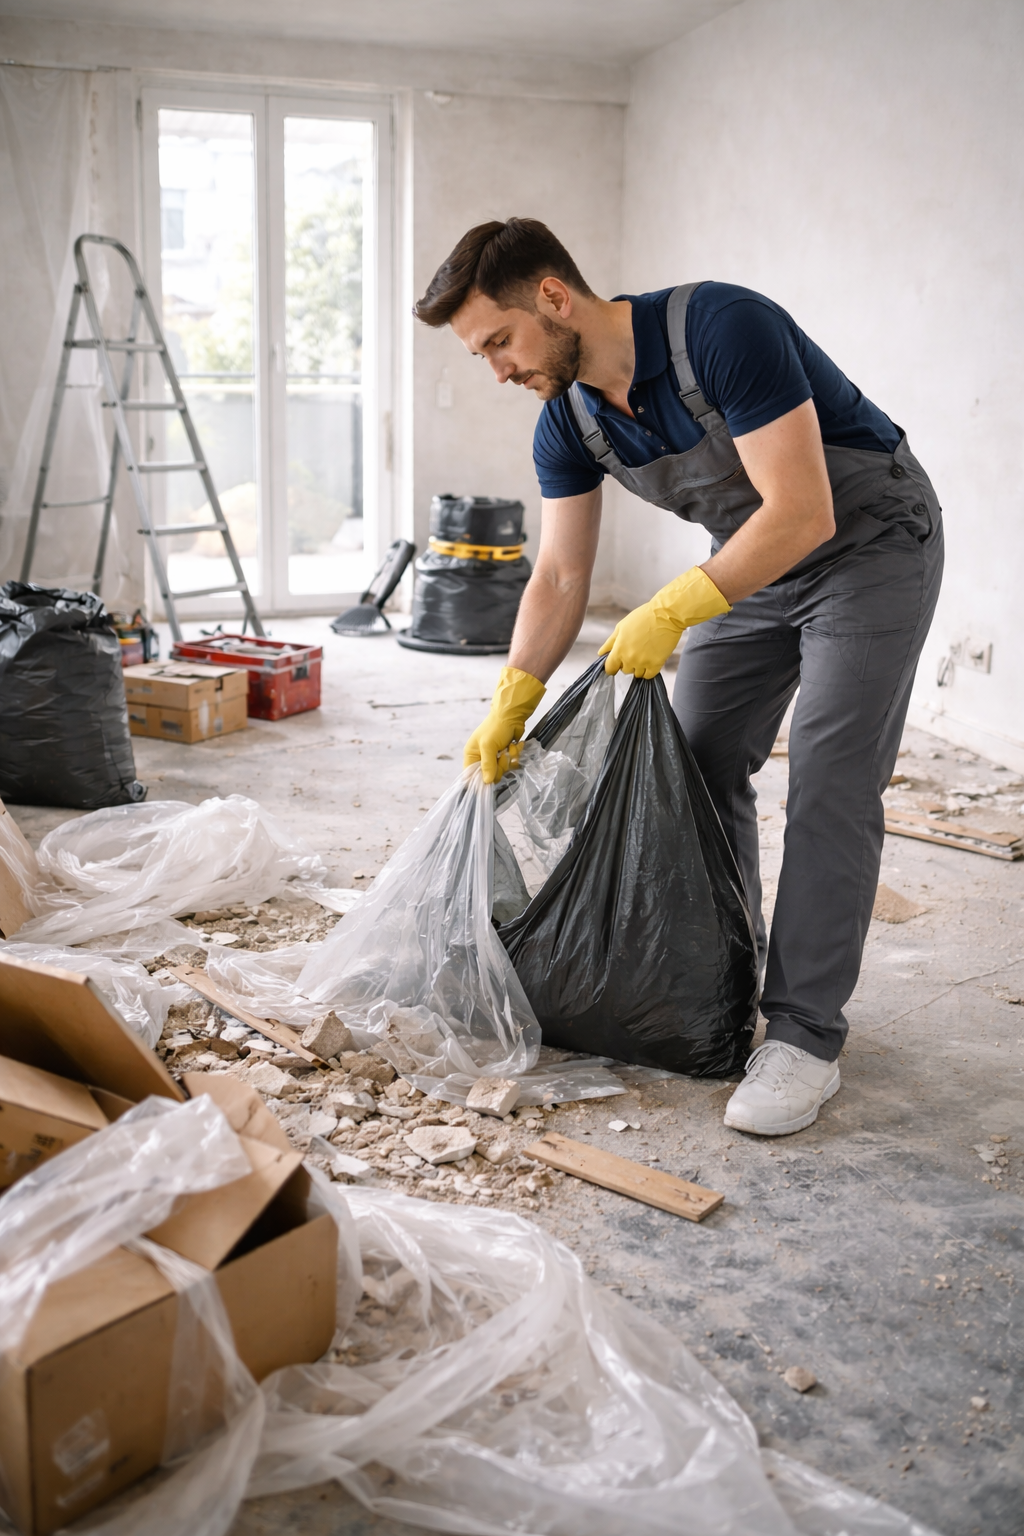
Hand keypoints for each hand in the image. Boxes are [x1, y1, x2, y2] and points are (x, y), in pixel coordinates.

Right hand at [464, 666, 546, 783]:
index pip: (470, 775)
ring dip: (509, 759)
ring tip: (509, 747)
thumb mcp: (488, 746)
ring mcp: (494, 757)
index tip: (490, 778)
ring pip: (502, 770)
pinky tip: (514, 745)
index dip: (479, 780)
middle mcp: (481, 758)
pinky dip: (515, 755)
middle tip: (503, 756)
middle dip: (499, 767)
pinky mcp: (505, 755)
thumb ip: (487, 765)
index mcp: (472, 755)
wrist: (512, 715)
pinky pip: (511, 764)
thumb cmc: (495, 727)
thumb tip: (486, 782)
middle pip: (489, 776)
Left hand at [599, 566, 730, 677]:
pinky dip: (648, 670)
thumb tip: (601, 653)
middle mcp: (630, 659)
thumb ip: (610, 642)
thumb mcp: (621, 627)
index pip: (609, 668)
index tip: (615, 663)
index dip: (611, 666)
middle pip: (624, 670)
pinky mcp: (657, 664)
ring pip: (637, 674)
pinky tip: (651, 659)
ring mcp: (643, 663)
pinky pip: (649, 675)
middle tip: (635, 650)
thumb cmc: (643, 618)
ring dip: (638, 666)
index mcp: (619, 649)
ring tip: (644, 653)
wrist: (666, 615)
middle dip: (627, 662)